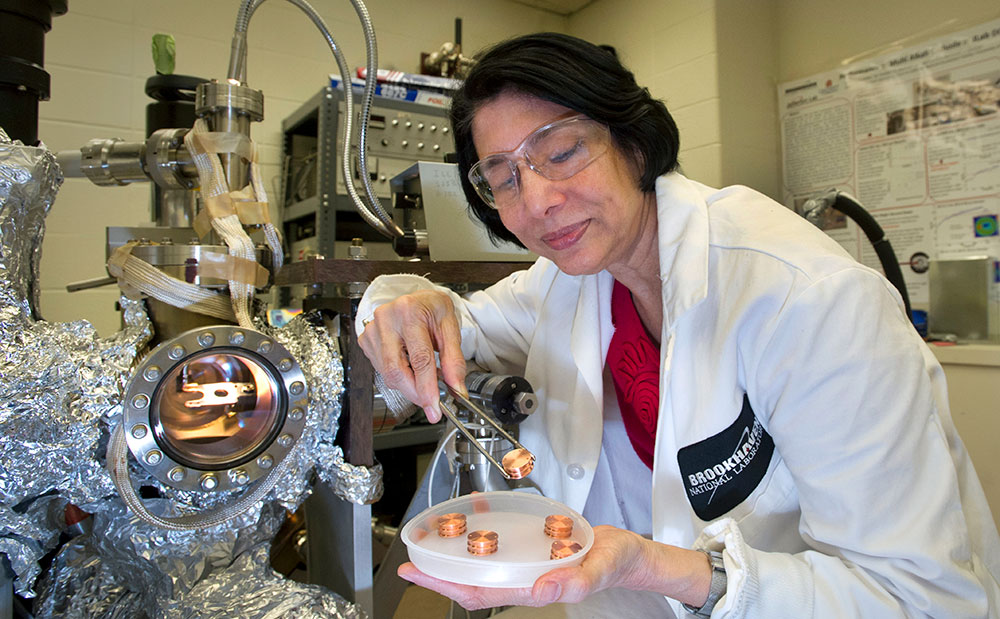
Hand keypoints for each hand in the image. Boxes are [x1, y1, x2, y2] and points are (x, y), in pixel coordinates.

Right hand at [357, 290, 466, 421]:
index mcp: (409, 311)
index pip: (419, 358)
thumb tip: (456, 387)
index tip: (434, 406)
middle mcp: (386, 320)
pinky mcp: (366, 341)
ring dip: (409, 385)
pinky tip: (409, 366)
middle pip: (397, 371)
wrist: (415, 298)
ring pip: (388, 375)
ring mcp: (372, 331)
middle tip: (431, 403)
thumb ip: (454, 359)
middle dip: (416, 393)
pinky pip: (382, 371)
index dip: (427, 388)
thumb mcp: (450, 326)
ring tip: (424, 376)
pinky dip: (399, 376)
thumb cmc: (431, 308)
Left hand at [397, 525, 711, 609]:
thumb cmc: (618, 563)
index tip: (416, 572)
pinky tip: (476, 511)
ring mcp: (527, 565)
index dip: (443, 585)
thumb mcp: (601, 568)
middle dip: (439, 571)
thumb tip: (541, 591)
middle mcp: (524, 578)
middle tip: (412, 555)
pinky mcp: (534, 549)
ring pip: (483, 562)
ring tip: (435, 535)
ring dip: (458, 551)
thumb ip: (573, 581)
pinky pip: (503, 543)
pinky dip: (485, 528)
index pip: (477, 591)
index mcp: (533, 588)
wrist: (632, 554)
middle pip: (471, 579)